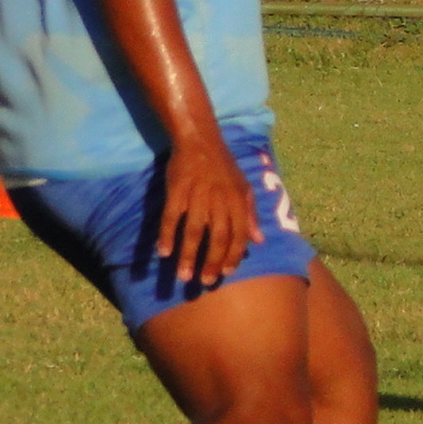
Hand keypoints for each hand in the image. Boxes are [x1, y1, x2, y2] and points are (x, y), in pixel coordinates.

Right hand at [156, 136, 263, 287]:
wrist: (200, 141)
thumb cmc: (224, 167)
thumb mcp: (244, 187)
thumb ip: (250, 215)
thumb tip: (258, 241)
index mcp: (238, 201)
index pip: (239, 235)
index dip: (234, 256)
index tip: (227, 273)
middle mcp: (219, 201)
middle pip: (218, 238)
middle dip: (212, 262)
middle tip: (205, 282)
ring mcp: (197, 196)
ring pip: (193, 232)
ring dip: (188, 255)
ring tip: (184, 276)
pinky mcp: (177, 191)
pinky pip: (171, 217)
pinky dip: (167, 235)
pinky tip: (164, 252)